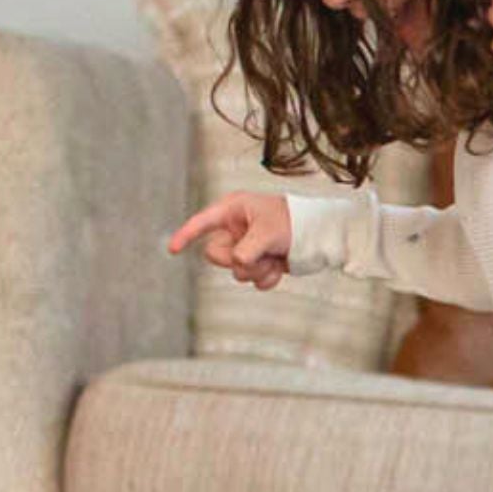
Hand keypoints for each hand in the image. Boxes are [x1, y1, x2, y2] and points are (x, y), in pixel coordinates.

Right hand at [165, 190, 291, 289]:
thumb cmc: (294, 221)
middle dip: (235, 260)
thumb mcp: (266, 232)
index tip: (172, 249)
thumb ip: (246, 250)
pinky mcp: (260, 263)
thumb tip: (238, 265)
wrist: (320, 235)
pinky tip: (280, 266)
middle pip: (215, 255)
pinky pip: (254, 280)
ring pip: (236, 272)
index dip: (185, 235)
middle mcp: (237, 230)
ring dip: (256, 270)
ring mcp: (248, 248)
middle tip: (255, 255)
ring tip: (274, 258)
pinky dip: (267, 277)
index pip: (201, 223)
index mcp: (233, 211)